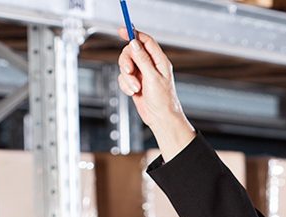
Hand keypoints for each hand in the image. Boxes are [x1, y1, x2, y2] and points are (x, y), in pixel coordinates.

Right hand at [116, 28, 195, 160]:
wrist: (161, 118)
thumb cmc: (163, 100)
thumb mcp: (152, 77)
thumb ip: (142, 59)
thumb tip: (134, 43)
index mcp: (160, 61)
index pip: (146, 41)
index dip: (134, 33)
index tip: (122, 30)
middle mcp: (151, 66)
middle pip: (131, 52)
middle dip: (127, 62)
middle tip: (129, 71)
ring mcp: (142, 74)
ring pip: (125, 66)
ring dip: (127, 78)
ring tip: (136, 88)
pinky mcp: (135, 83)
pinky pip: (123, 78)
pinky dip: (126, 85)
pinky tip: (133, 93)